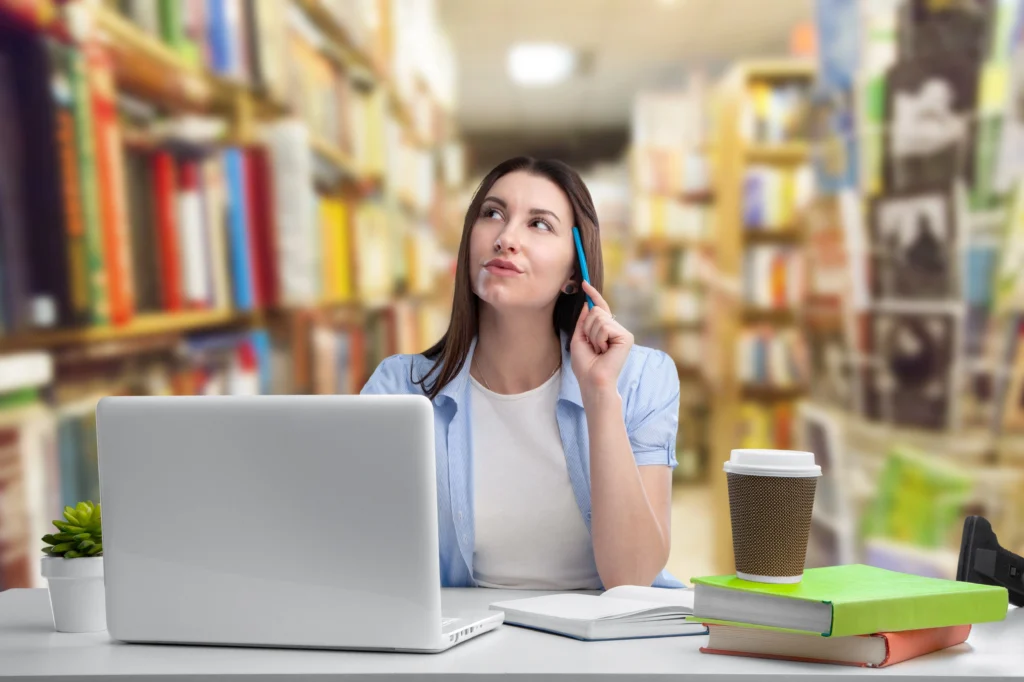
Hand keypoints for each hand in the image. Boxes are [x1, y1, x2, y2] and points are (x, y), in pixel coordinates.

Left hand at [570, 281, 633, 397]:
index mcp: (606, 330)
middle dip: (587, 328)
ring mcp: (622, 333)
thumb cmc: (585, 365)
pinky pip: (605, 326)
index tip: (584, 283)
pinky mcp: (626, 337)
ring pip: (599, 318)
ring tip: (598, 350)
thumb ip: (584, 321)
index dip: (593, 295)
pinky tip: (604, 350)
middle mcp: (616, 329)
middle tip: (592, 346)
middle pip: (596, 311)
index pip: (600, 308)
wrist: (592, 380)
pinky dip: (599, 338)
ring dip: (592, 335)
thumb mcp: (579, 338)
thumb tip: (588, 304)